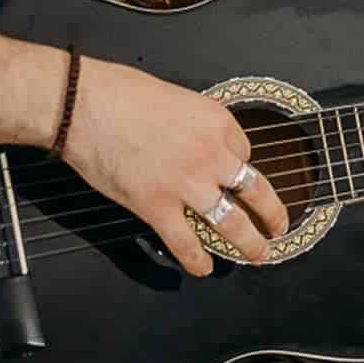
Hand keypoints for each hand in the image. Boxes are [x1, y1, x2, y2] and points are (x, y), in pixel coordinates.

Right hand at [61, 55, 289, 276]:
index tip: (236, 174)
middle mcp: (211, 155)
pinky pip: (185, 241)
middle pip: (255, 189)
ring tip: (258, 253)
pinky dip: (196, 259)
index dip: (239, 165)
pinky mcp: (156, 205)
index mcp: (218, 123)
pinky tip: (204, 267)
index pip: (244, 152)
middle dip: (272, 213)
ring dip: (248, 242)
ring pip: (230, 221)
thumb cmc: (122, 94)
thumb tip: (198, 143)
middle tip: (279, 226)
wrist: (84, 105)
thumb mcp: (180, 99)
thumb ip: (197, 125)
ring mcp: (186, 183)